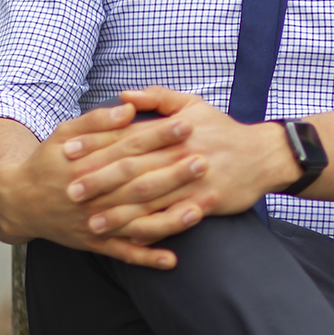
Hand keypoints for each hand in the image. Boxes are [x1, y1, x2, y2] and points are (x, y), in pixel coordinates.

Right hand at [0, 104, 197, 267]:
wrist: (18, 200)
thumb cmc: (47, 161)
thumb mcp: (64, 133)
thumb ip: (96, 121)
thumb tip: (129, 108)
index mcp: (88, 164)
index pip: (130, 147)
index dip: (159, 136)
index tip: (187, 125)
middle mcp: (93, 196)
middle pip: (139, 184)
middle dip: (173, 174)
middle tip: (205, 162)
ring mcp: (95, 222)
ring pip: (136, 223)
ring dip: (170, 219)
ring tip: (201, 210)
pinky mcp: (94, 243)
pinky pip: (123, 253)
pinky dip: (146, 259)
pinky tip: (172, 260)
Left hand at [67, 87, 299, 241]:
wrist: (265, 155)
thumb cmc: (223, 130)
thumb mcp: (193, 104)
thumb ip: (156, 97)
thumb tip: (122, 96)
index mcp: (173, 130)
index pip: (126, 136)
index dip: (96, 144)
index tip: (68, 152)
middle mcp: (179, 154)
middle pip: (132, 169)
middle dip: (99, 181)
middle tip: (69, 191)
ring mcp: (192, 181)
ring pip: (149, 200)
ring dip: (118, 213)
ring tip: (91, 222)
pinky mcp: (205, 203)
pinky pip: (173, 220)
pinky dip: (150, 230)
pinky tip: (129, 238)